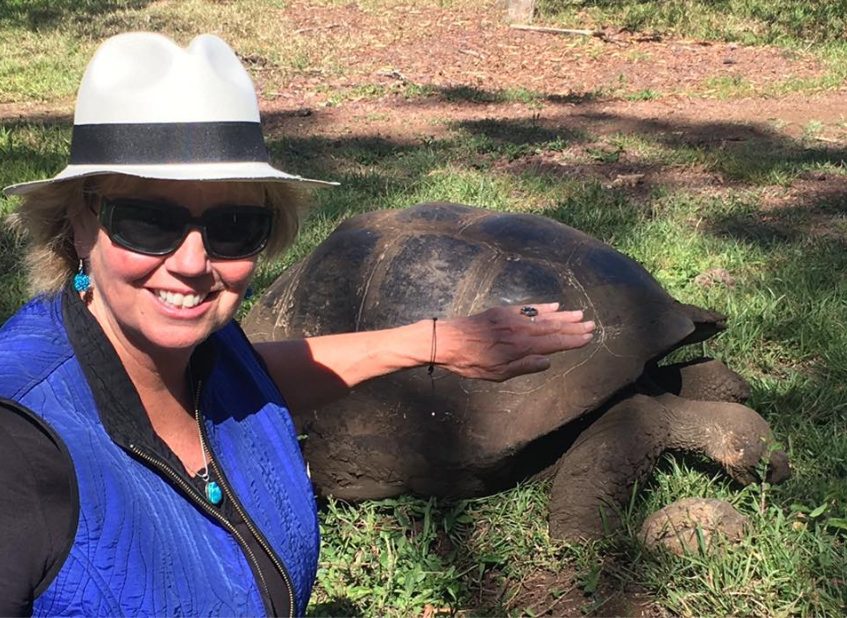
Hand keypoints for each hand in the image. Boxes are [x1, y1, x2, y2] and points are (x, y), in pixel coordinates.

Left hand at [436, 303, 594, 380]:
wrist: (447, 340)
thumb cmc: (471, 363)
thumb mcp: (497, 374)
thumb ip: (524, 366)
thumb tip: (548, 361)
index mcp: (521, 346)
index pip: (554, 343)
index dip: (572, 341)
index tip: (588, 338)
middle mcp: (520, 329)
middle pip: (552, 327)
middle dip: (573, 327)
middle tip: (592, 324)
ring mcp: (512, 318)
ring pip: (543, 316)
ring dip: (563, 316)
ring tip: (579, 314)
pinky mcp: (502, 311)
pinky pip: (527, 308)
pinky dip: (542, 307)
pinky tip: (554, 306)